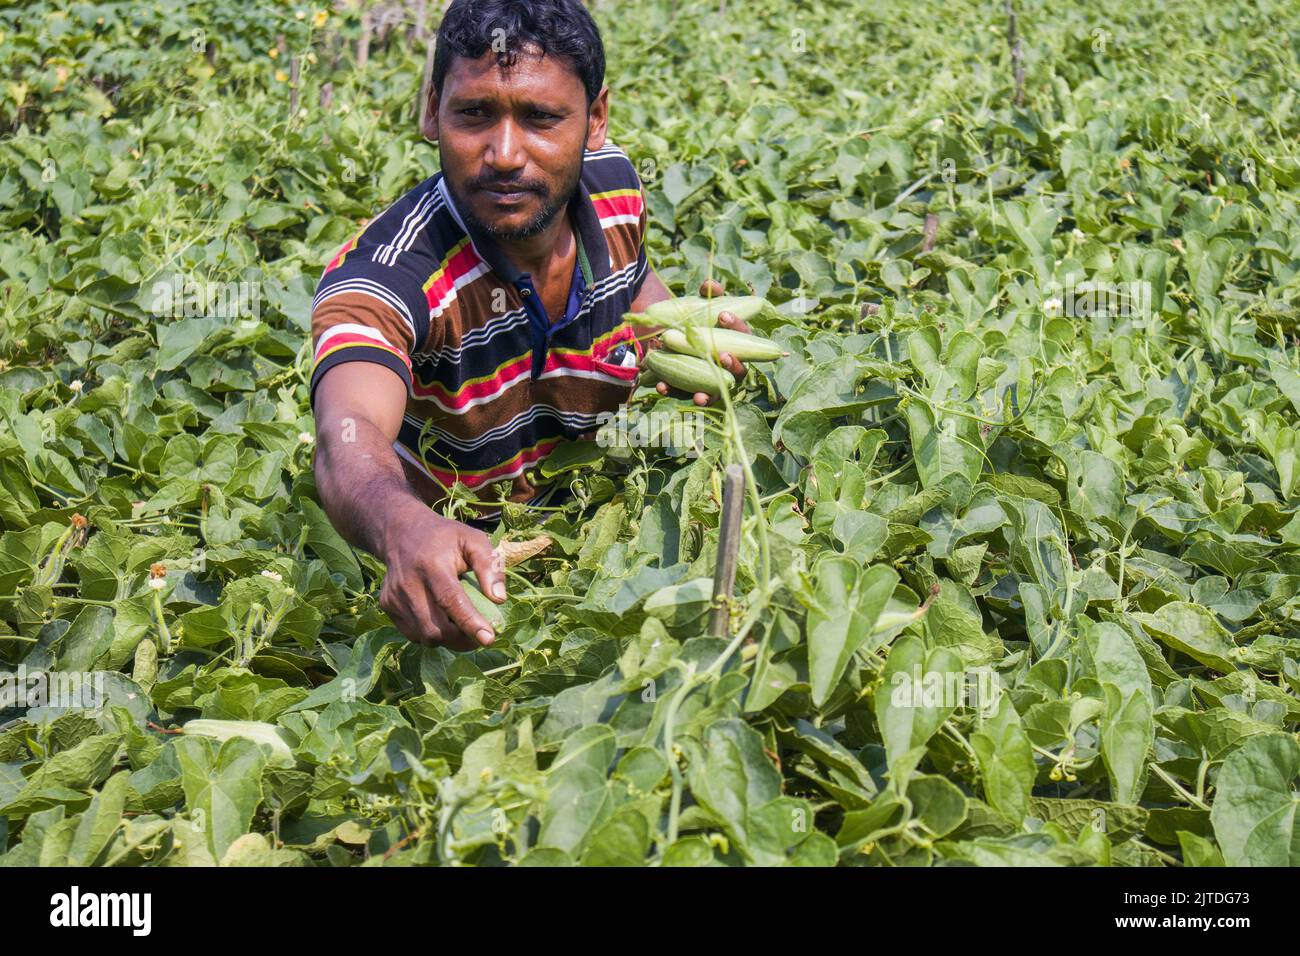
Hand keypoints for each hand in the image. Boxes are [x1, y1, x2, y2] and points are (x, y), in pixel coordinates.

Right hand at [377, 504, 505, 649]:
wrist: (401, 533)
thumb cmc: (445, 538)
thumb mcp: (473, 539)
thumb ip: (490, 565)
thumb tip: (500, 599)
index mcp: (432, 565)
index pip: (450, 600)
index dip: (470, 623)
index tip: (489, 639)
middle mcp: (409, 583)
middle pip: (435, 627)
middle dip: (462, 639)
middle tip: (480, 635)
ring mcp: (394, 597)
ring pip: (424, 636)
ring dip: (447, 639)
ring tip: (460, 625)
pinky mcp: (387, 606)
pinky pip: (413, 633)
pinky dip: (431, 634)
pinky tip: (441, 618)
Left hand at [651, 279, 753, 405]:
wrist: (675, 337)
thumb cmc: (700, 323)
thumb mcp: (703, 308)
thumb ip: (709, 295)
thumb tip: (709, 285)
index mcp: (738, 342)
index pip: (744, 334)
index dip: (736, 324)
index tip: (722, 314)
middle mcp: (731, 365)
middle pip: (739, 369)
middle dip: (733, 364)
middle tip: (723, 354)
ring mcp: (716, 381)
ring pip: (717, 390)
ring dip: (709, 393)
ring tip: (700, 394)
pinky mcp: (696, 390)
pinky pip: (687, 395)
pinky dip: (675, 392)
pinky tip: (662, 386)